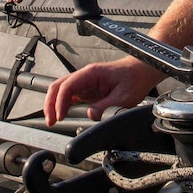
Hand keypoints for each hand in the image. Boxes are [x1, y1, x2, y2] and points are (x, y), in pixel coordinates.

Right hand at [44, 58, 160, 124]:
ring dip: (54, 104)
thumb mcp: (124, 96)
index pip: (68, 85)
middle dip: (51, 103)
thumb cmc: (134, 78)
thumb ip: (107, 106)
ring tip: (53, 120)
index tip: (60, 116)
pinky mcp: (88, 90)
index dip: (60, 101)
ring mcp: (85, 83)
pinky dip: (63, 105)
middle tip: (50, 121)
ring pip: (62, 91)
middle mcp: (85, 76)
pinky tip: (62, 115)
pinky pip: (70, 96)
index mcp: (91, 73)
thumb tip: (91, 115)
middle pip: (58, 86)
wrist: (142, 71)